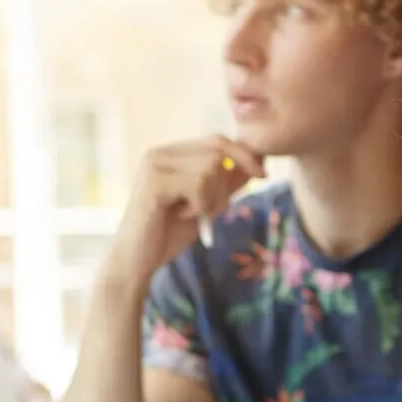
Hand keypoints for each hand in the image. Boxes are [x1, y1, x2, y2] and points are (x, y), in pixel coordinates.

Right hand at [114, 135, 264, 282]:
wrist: (137, 261)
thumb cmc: (169, 234)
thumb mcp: (208, 205)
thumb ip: (228, 184)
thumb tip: (258, 163)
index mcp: (171, 154)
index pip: (217, 140)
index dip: (244, 154)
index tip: (264, 174)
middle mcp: (160, 153)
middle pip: (217, 150)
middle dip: (226, 184)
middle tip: (212, 211)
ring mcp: (154, 164)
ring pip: (211, 167)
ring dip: (212, 198)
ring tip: (193, 214)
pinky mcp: (154, 181)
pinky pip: (199, 183)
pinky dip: (200, 205)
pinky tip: (182, 216)